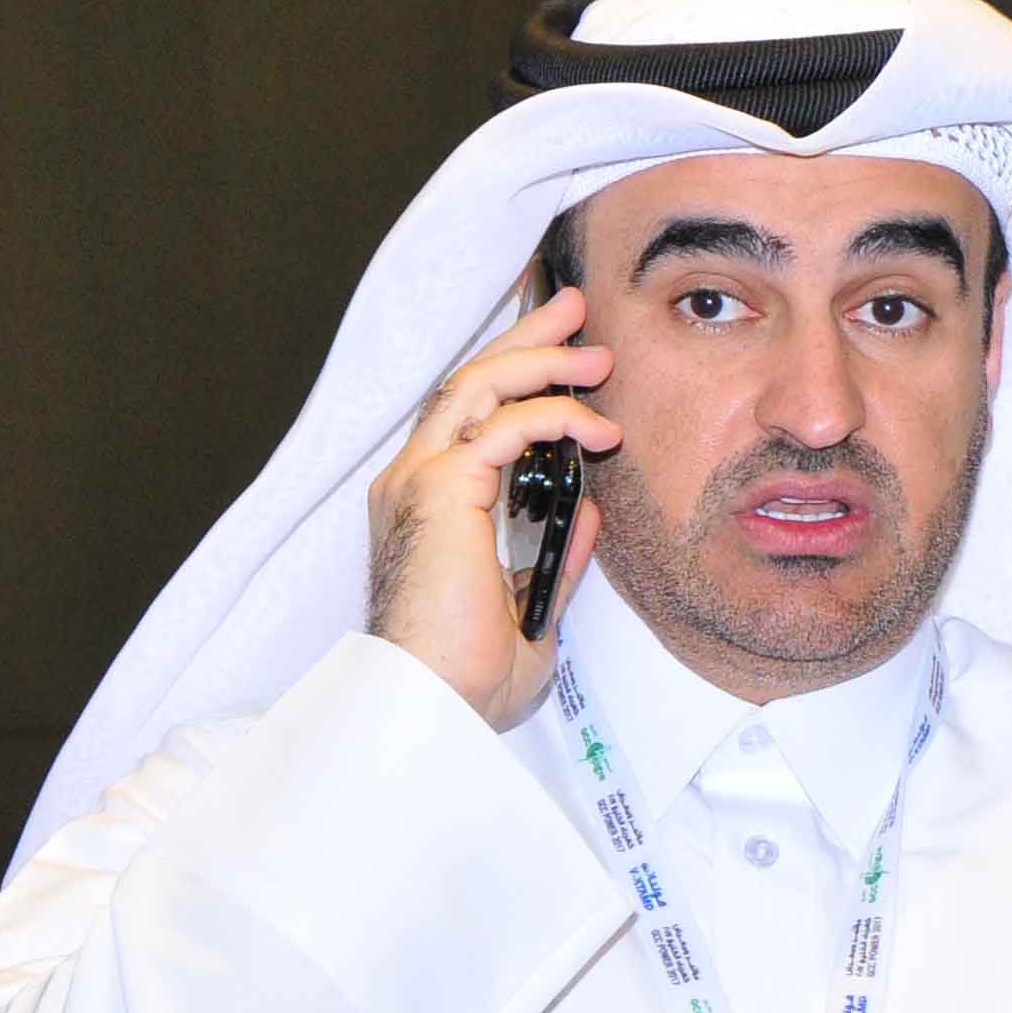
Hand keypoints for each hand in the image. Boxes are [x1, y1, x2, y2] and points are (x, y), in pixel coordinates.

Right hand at [365, 287, 620, 727]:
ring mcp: (419, 482)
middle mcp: (414, 482)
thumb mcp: (531, 608)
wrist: (435, 705)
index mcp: (429, 507)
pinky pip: (502, 427)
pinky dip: (554, 416)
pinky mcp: (439, 490)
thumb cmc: (467, 676)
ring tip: (597, 351)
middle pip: (469, 383)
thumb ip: (556, 555)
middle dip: (526, 339)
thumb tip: (588, 511)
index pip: (470, 419)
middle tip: (573, 308)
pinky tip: (597, 428)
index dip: (515, 377)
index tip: (565, 355)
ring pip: (479, 387)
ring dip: (543, 360)